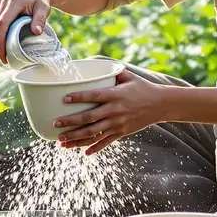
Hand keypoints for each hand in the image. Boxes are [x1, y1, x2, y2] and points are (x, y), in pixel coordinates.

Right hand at [0, 0, 51, 64]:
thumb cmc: (41, 0)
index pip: (2, 24)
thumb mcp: (44, 8)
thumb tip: (36, 33)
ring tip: (0, 55)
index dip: (0, 40)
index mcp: (13, 2)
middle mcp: (2, 2)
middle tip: (2, 59)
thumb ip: (40, 19)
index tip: (3, 54)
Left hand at [55, 70, 170, 154]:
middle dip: (70, 122)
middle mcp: (115, 110)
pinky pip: (106, 142)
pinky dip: (95, 147)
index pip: (94, 96)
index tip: (64, 99)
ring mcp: (118, 123)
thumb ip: (112, 72)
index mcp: (115, 95)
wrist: (161, 104)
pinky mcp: (122, 132)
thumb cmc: (143, 88)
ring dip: (76, 137)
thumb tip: (96, 64)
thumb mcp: (129, 77)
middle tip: (55, 123)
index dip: (79, 97)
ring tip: (61, 141)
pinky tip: (83, 152)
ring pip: (94, 133)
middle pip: (89, 117)